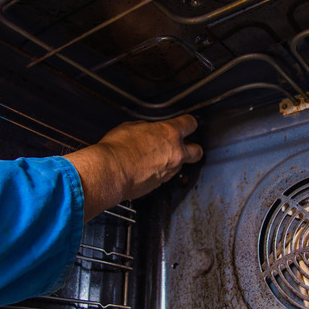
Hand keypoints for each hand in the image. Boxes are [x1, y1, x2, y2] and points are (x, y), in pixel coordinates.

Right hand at [63, 115, 201, 221]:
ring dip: (172, 162)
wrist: (110, 172)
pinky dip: (159, 172)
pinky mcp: (159, 184)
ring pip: (180, 165)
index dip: (188, 123)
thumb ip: (146, 128)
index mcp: (170, 133)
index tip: (185, 123)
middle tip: (183, 145)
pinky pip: (164, 176)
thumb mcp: (131, 127)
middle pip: (197, 151)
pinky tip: (146, 168)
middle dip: (192, 148)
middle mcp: (175, 153)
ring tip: (156, 158)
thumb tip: (148, 130)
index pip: (190, 124)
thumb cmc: (118, 149)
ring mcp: (168, 171)